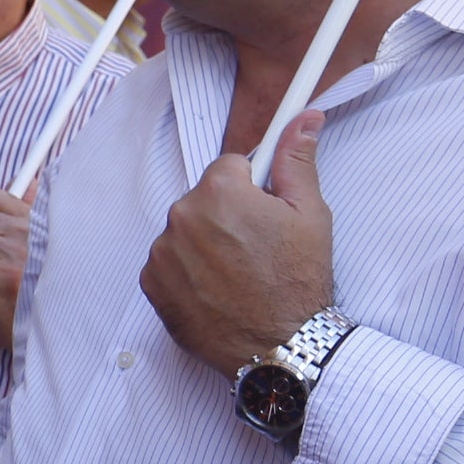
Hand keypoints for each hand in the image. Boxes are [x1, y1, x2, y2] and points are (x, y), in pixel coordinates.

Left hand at [139, 112, 333, 374]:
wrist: (281, 346)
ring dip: (206, 243)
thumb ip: (297, 159)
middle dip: (227, 215)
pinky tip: (217, 289)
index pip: (230, 166)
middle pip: (205, 198)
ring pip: (186, 230)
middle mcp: (182, 215)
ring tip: (238, 273)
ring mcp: (162, 252)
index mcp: (219, 190)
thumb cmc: (300, 281)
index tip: (265, 212)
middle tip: (258, 248)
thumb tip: (303, 117)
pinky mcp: (152, 283)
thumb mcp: (310, 213)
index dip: (252, 188)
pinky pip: (168, 261)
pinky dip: (187, 271)